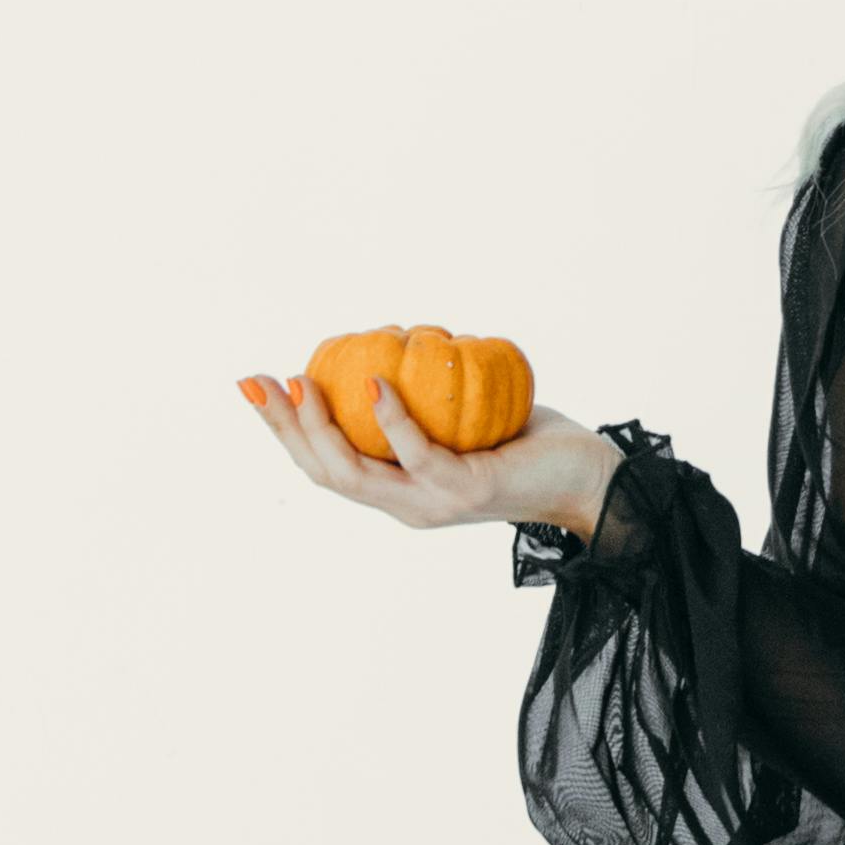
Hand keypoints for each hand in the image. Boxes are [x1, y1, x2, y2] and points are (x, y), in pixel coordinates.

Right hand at [236, 374, 620, 539]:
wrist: (588, 480)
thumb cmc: (528, 442)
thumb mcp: (463, 418)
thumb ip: (427, 398)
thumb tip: (393, 337)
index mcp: (398, 492)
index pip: (326, 465)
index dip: (285, 430)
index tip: (257, 387)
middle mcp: (407, 506)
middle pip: (325, 471)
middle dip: (283, 427)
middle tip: (255, 382)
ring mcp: (433, 503)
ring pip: (357, 474)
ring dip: (321, 426)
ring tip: (302, 382)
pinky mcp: (465, 491)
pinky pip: (417, 454)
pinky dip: (391, 418)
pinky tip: (374, 382)